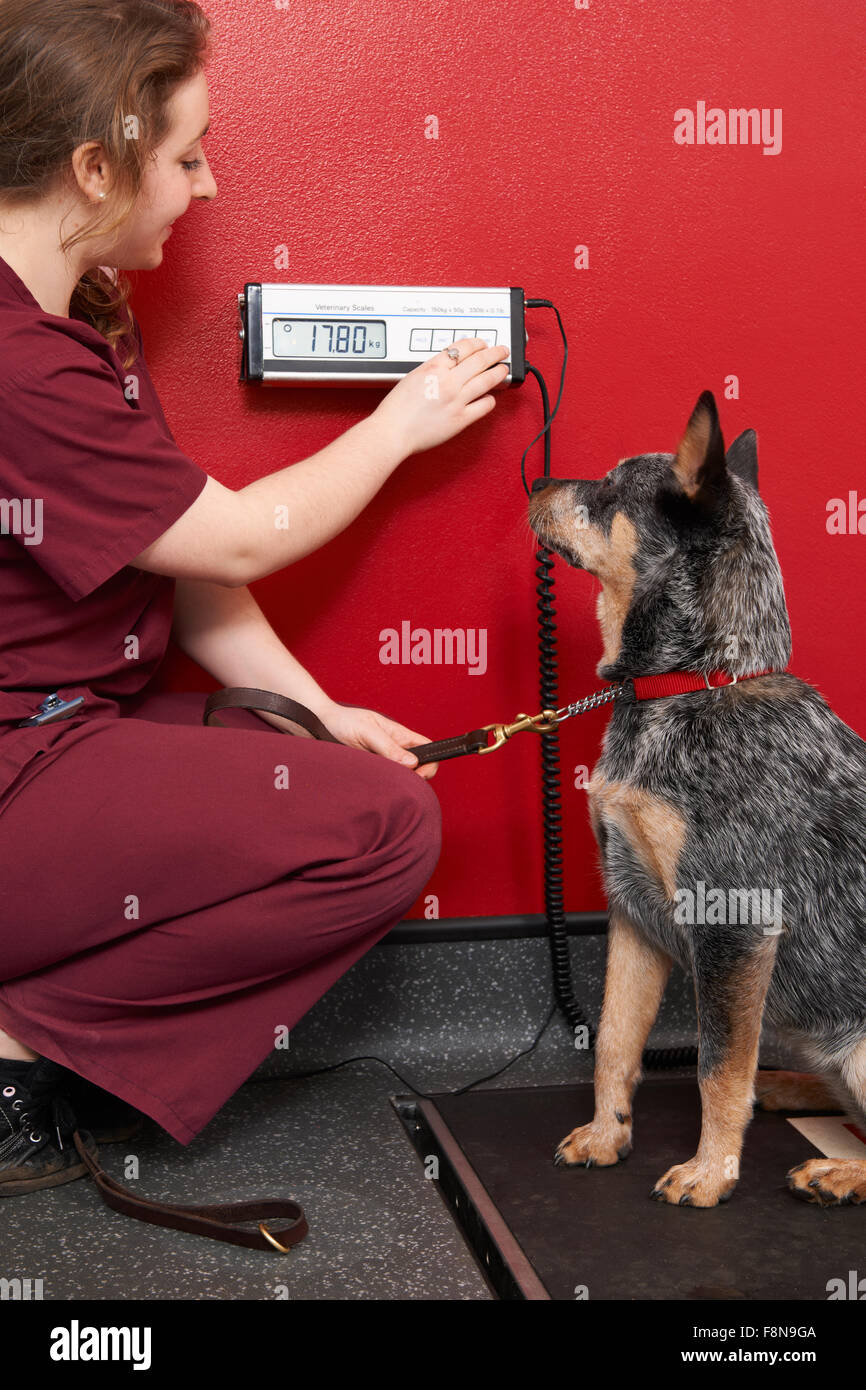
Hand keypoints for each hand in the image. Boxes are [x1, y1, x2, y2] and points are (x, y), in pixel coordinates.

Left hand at [319, 702, 438, 778]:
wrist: (317, 725)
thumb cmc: (343, 722)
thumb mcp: (366, 731)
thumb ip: (388, 746)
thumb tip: (412, 763)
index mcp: (399, 735)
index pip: (427, 748)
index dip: (430, 762)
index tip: (419, 774)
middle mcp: (394, 749)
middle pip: (418, 767)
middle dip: (415, 779)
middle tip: (398, 784)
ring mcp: (382, 761)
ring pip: (400, 778)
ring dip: (396, 784)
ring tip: (382, 784)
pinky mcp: (370, 772)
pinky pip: (383, 783)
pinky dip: (382, 788)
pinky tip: (374, 788)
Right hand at [370, 338, 509, 457]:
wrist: (392, 431)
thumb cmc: (396, 409)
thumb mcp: (412, 377)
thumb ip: (432, 370)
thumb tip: (447, 366)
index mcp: (434, 368)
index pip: (463, 347)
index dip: (477, 343)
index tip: (482, 344)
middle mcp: (447, 381)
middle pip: (479, 360)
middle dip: (495, 353)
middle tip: (501, 351)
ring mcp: (456, 400)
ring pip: (486, 380)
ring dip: (498, 372)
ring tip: (503, 369)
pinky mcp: (460, 419)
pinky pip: (484, 406)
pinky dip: (490, 399)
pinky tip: (489, 397)